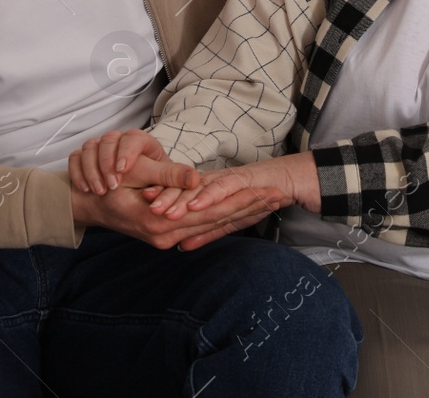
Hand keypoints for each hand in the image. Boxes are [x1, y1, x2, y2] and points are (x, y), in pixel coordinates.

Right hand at [69, 129, 198, 195]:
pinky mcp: (81, 156)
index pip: (132, 137)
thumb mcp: (156, 181)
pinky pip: (74, 157)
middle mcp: (117, 140)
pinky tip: (86, 188)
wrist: (111, 199)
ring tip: (100, 191)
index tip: (123, 170)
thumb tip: (196, 180)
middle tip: (111, 186)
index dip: (126, 152)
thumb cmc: (141, 187)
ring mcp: (97, 146)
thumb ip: (172, 178)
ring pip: (89, 146)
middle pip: (108, 139)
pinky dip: (78, 173)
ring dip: (92, 170)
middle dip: (107, 163)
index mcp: (140, 142)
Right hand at [69, 178, 283, 250]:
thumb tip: (197, 179)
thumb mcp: (137, 176)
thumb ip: (169, 179)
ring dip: (241, 212)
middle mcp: (169, 234)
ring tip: (268, 203)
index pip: (214, 212)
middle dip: (250, 207)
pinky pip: (201, 227)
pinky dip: (222, 219)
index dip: (243, 200)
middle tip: (280, 196)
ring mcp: (168, 237)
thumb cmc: (108, 186)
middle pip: (219, 220)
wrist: (86, 206)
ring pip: (213, 224)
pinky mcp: (167, 234)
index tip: (269, 191)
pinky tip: (238, 213)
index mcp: (163, 222)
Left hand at [160, 153, 320, 243]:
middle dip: (165, 199)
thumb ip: (206, 231)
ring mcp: (223, 182)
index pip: (182, 198)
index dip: (164, 200)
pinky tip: (194, 206)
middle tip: (145, 206)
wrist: (284, 182)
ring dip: (180, 199)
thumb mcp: (228, 216)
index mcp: (206, 192)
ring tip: (162, 209)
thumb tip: (182, 247)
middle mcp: (211, 185)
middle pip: (185, 192)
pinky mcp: (239, 182)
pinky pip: (221, 189)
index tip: (144, 207)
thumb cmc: (255, 197)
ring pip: (197, 190)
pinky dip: (208, 197)